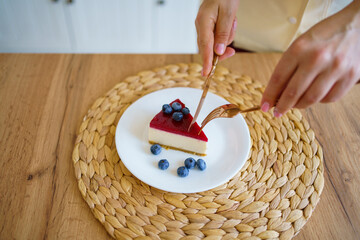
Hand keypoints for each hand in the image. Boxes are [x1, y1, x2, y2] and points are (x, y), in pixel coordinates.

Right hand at [195, 0, 238, 75]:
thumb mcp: (228, 14)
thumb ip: (223, 34)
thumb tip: (218, 52)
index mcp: (203, 22)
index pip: (205, 46)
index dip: (206, 61)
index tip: (206, 73)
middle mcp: (200, 26)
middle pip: (208, 48)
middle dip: (221, 51)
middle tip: (233, 51)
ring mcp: (203, 27)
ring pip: (215, 44)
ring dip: (227, 37)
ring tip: (232, 22)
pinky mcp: (208, 27)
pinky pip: (217, 38)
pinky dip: (226, 34)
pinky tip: (231, 22)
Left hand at [261, 1, 359, 116]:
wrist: (357, 26)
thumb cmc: (323, 36)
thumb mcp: (300, 44)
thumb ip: (288, 67)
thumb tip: (276, 93)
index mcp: (299, 48)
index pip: (278, 78)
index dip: (269, 95)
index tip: (263, 106)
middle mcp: (317, 58)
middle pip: (293, 92)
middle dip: (282, 106)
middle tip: (277, 112)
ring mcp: (335, 68)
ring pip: (311, 99)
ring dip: (299, 106)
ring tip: (294, 105)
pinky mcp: (350, 76)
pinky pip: (329, 98)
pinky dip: (319, 101)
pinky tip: (315, 95)